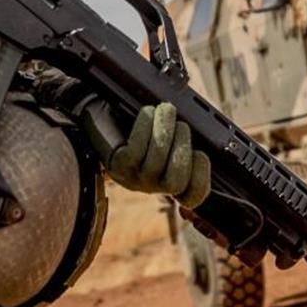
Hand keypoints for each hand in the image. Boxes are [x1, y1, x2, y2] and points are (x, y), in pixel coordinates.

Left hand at [91, 102, 210, 207]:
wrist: (105, 121)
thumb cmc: (145, 128)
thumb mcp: (169, 136)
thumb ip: (186, 139)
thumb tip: (201, 129)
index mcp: (172, 181)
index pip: (192, 196)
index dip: (201, 181)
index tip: (200, 154)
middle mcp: (154, 186)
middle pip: (176, 181)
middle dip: (183, 147)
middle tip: (181, 123)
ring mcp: (135, 178)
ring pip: (156, 161)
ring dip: (165, 130)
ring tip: (166, 110)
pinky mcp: (118, 165)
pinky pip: (135, 150)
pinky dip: (144, 127)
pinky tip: (148, 112)